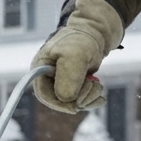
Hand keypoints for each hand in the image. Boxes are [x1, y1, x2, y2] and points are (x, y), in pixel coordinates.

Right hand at [31, 0, 123, 114]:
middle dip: (79, 99)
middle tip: (94, 87)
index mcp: (40, 69)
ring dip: (88, 98)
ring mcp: (61, 84)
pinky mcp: (73, 87)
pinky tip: (100, 97)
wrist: (96, 33)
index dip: (59, 104)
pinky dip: (92, 100)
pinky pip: (81, 102)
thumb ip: (68, 77)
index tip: (75, 107)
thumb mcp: (75, 55)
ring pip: (73, 103)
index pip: (44, 94)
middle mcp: (48, 79)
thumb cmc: (82, 40)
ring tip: (98, 86)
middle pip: (60, 101)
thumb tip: (66, 99)